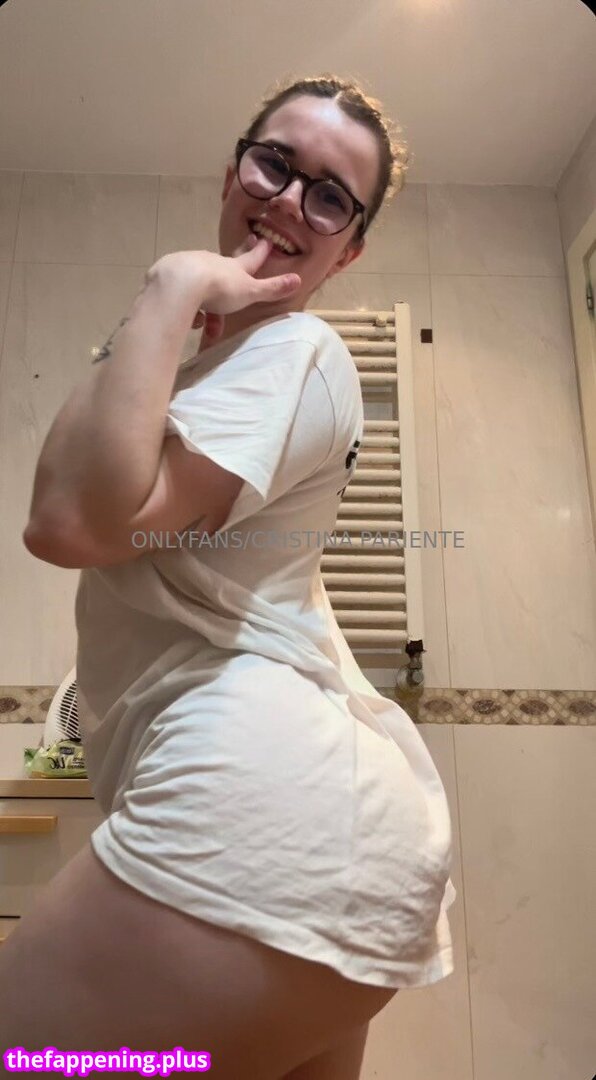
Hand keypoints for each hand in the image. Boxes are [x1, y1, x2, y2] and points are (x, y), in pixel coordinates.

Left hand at [148, 233, 301, 347]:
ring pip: (201, 281)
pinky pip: (181, 290)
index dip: (259, 251)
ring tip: (203, 321)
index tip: (264, 240)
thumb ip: (272, 288)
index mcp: (234, 267)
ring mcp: (190, 266)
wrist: (181, 283)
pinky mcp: (170, 275)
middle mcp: (213, 262)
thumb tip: (298, 279)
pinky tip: (188, 320)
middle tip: (229, 291)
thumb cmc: (220, 288)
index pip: (251, 258)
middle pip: (224, 270)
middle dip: (229, 277)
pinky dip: (186, 304)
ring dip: (204, 299)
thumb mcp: (250, 291)